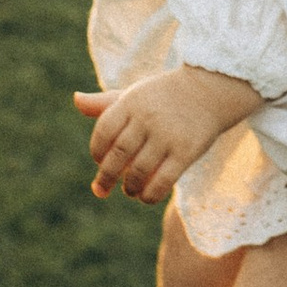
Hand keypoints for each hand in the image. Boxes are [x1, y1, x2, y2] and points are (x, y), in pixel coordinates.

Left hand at [71, 66, 259, 202]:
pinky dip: (149, 195)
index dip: (97, 151)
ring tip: (129, 190)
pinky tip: (145, 197)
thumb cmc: (165, 96)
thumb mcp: (135, 95)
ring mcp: (167, 135)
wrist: (210, 89)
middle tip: (100, 189)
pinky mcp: (186, 152)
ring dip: (129, 188)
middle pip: (117, 155)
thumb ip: (105, 103)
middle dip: (105, 177)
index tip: (99, 161)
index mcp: (131, 102)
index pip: (103, 131)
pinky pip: (162, 181)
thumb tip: (75, 100)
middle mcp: (147, 117)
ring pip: (138, 172)